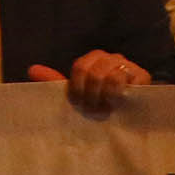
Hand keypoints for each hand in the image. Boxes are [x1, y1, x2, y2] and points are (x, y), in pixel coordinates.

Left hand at [33, 51, 150, 111]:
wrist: (129, 117)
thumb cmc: (99, 104)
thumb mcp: (76, 94)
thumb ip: (55, 82)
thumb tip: (31, 69)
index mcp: (93, 60)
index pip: (80, 67)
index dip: (77, 89)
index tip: (80, 104)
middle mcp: (110, 58)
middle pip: (93, 71)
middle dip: (91, 95)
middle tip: (94, 110)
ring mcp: (127, 65)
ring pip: (108, 75)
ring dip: (104, 97)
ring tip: (106, 109)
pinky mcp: (142, 75)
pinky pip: (124, 79)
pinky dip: (117, 94)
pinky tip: (119, 104)